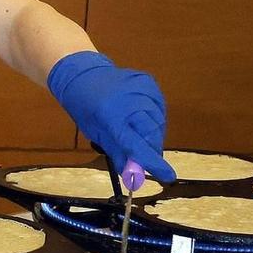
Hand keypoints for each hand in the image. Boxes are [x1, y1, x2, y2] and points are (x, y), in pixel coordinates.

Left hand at [46, 51, 175, 181]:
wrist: (84, 74)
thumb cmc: (86, 107)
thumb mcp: (95, 133)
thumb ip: (117, 154)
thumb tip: (135, 177)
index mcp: (110, 116)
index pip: (136, 144)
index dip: (152, 162)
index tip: (167, 176)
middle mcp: (130, 100)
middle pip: (152, 133)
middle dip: (152, 149)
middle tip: (148, 159)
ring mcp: (142, 89)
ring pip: (158, 122)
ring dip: (153, 136)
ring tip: (139, 134)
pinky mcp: (149, 83)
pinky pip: (159, 108)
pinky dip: (153, 119)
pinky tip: (141, 118)